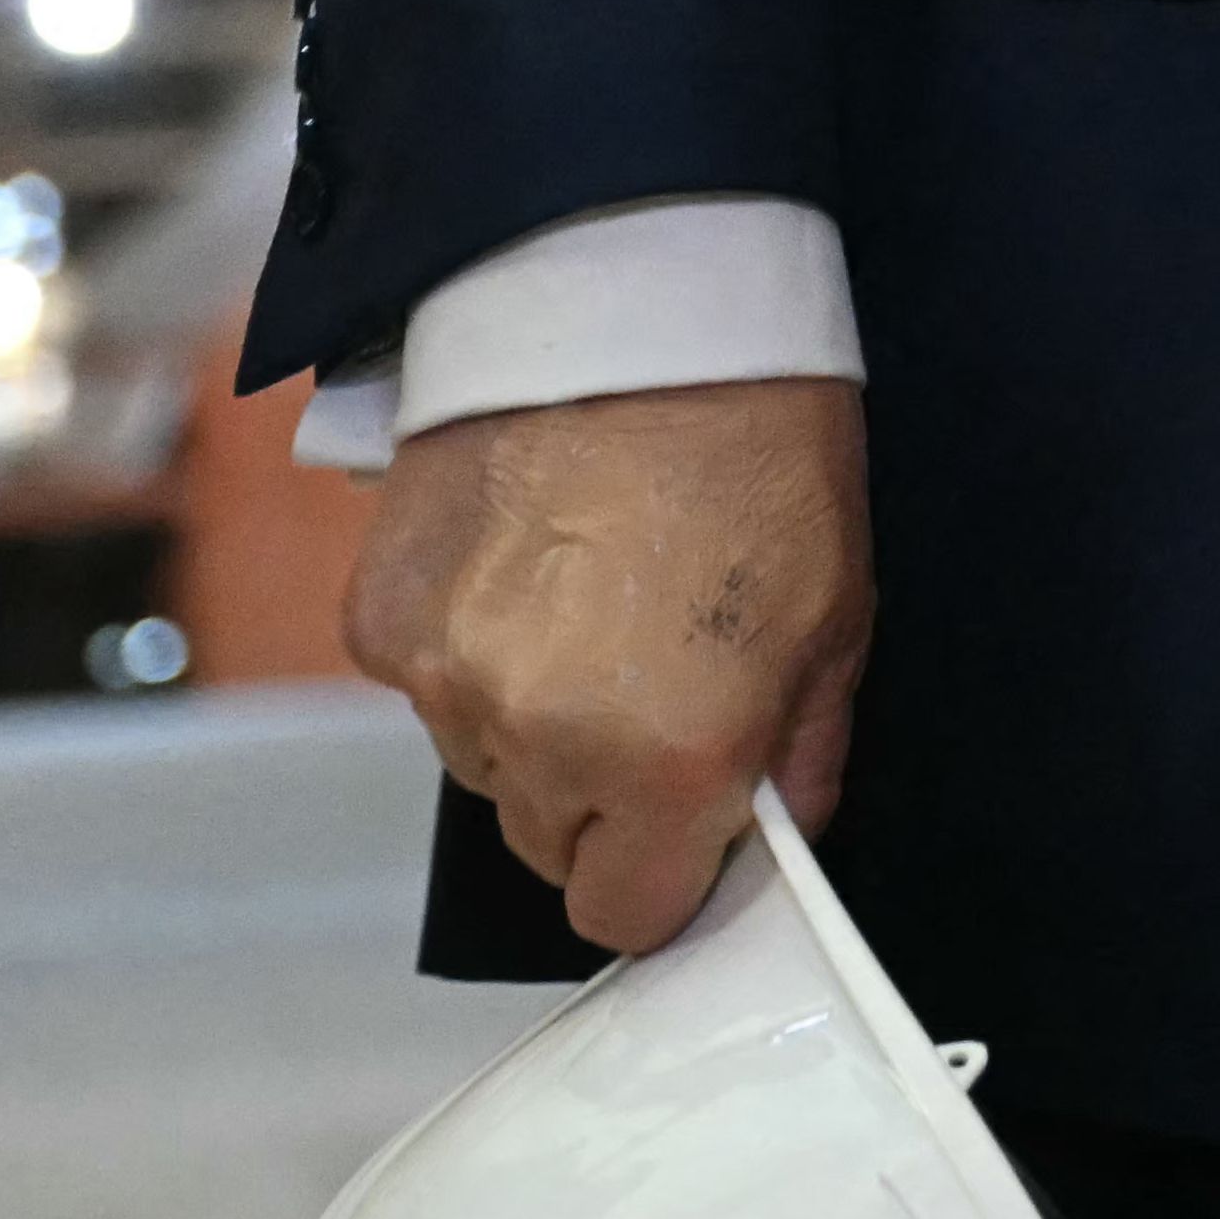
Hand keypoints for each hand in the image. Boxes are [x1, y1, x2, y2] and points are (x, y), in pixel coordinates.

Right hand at [345, 375, 871, 952]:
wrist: (634, 304)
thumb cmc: (759, 442)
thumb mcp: (839, 609)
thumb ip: (802, 752)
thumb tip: (772, 834)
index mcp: (668, 760)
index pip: (628, 914)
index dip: (664, 873)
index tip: (689, 821)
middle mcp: (542, 744)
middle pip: (552, 844)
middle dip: (603, 795)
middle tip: (653, 683)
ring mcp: (446, 687)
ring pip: (487, 768)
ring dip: (532, 724)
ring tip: (592, 603)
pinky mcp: (381, 624)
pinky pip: (430, 691)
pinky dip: (471, 652)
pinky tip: (527, 563)